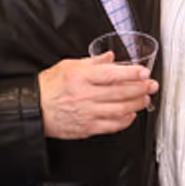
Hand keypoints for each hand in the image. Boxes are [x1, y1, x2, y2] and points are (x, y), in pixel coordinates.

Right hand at [40, 53, 157, 139]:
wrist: (33, 109)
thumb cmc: (49, 86)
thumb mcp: (68, 65)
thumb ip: (92, 62)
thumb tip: (110, 57)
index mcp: (81, 77)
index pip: (112, 75)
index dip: (131, 74)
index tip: (144, 72)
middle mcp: (85, 95)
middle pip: (120, 93)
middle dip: (140, 89)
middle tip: (152, 85)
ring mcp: (87, 113)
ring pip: (119, 110)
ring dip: (136, 104)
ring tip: (145, 99)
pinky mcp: (86, 128)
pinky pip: (111, 126)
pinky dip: (125, 120)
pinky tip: (131, 114)